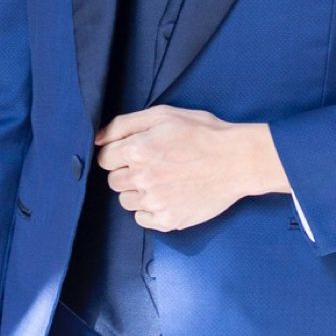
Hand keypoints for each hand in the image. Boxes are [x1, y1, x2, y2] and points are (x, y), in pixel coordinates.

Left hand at [95, 105, 288, 231]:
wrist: (237, 160)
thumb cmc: (203, 133)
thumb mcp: (165, 114)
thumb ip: (125, 123)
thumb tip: (97, 138)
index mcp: (137, 150)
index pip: (104, 158)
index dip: (120, 151)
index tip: (138, 150)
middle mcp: (141, 179)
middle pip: (113, 180)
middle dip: (128, 171)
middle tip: (155, 162)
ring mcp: (154, 203)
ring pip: (126, 201)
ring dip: (138, 190)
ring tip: (164, 178)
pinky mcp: (166, 221)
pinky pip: (142, 218)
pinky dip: (151, 208)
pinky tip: (170, 194)